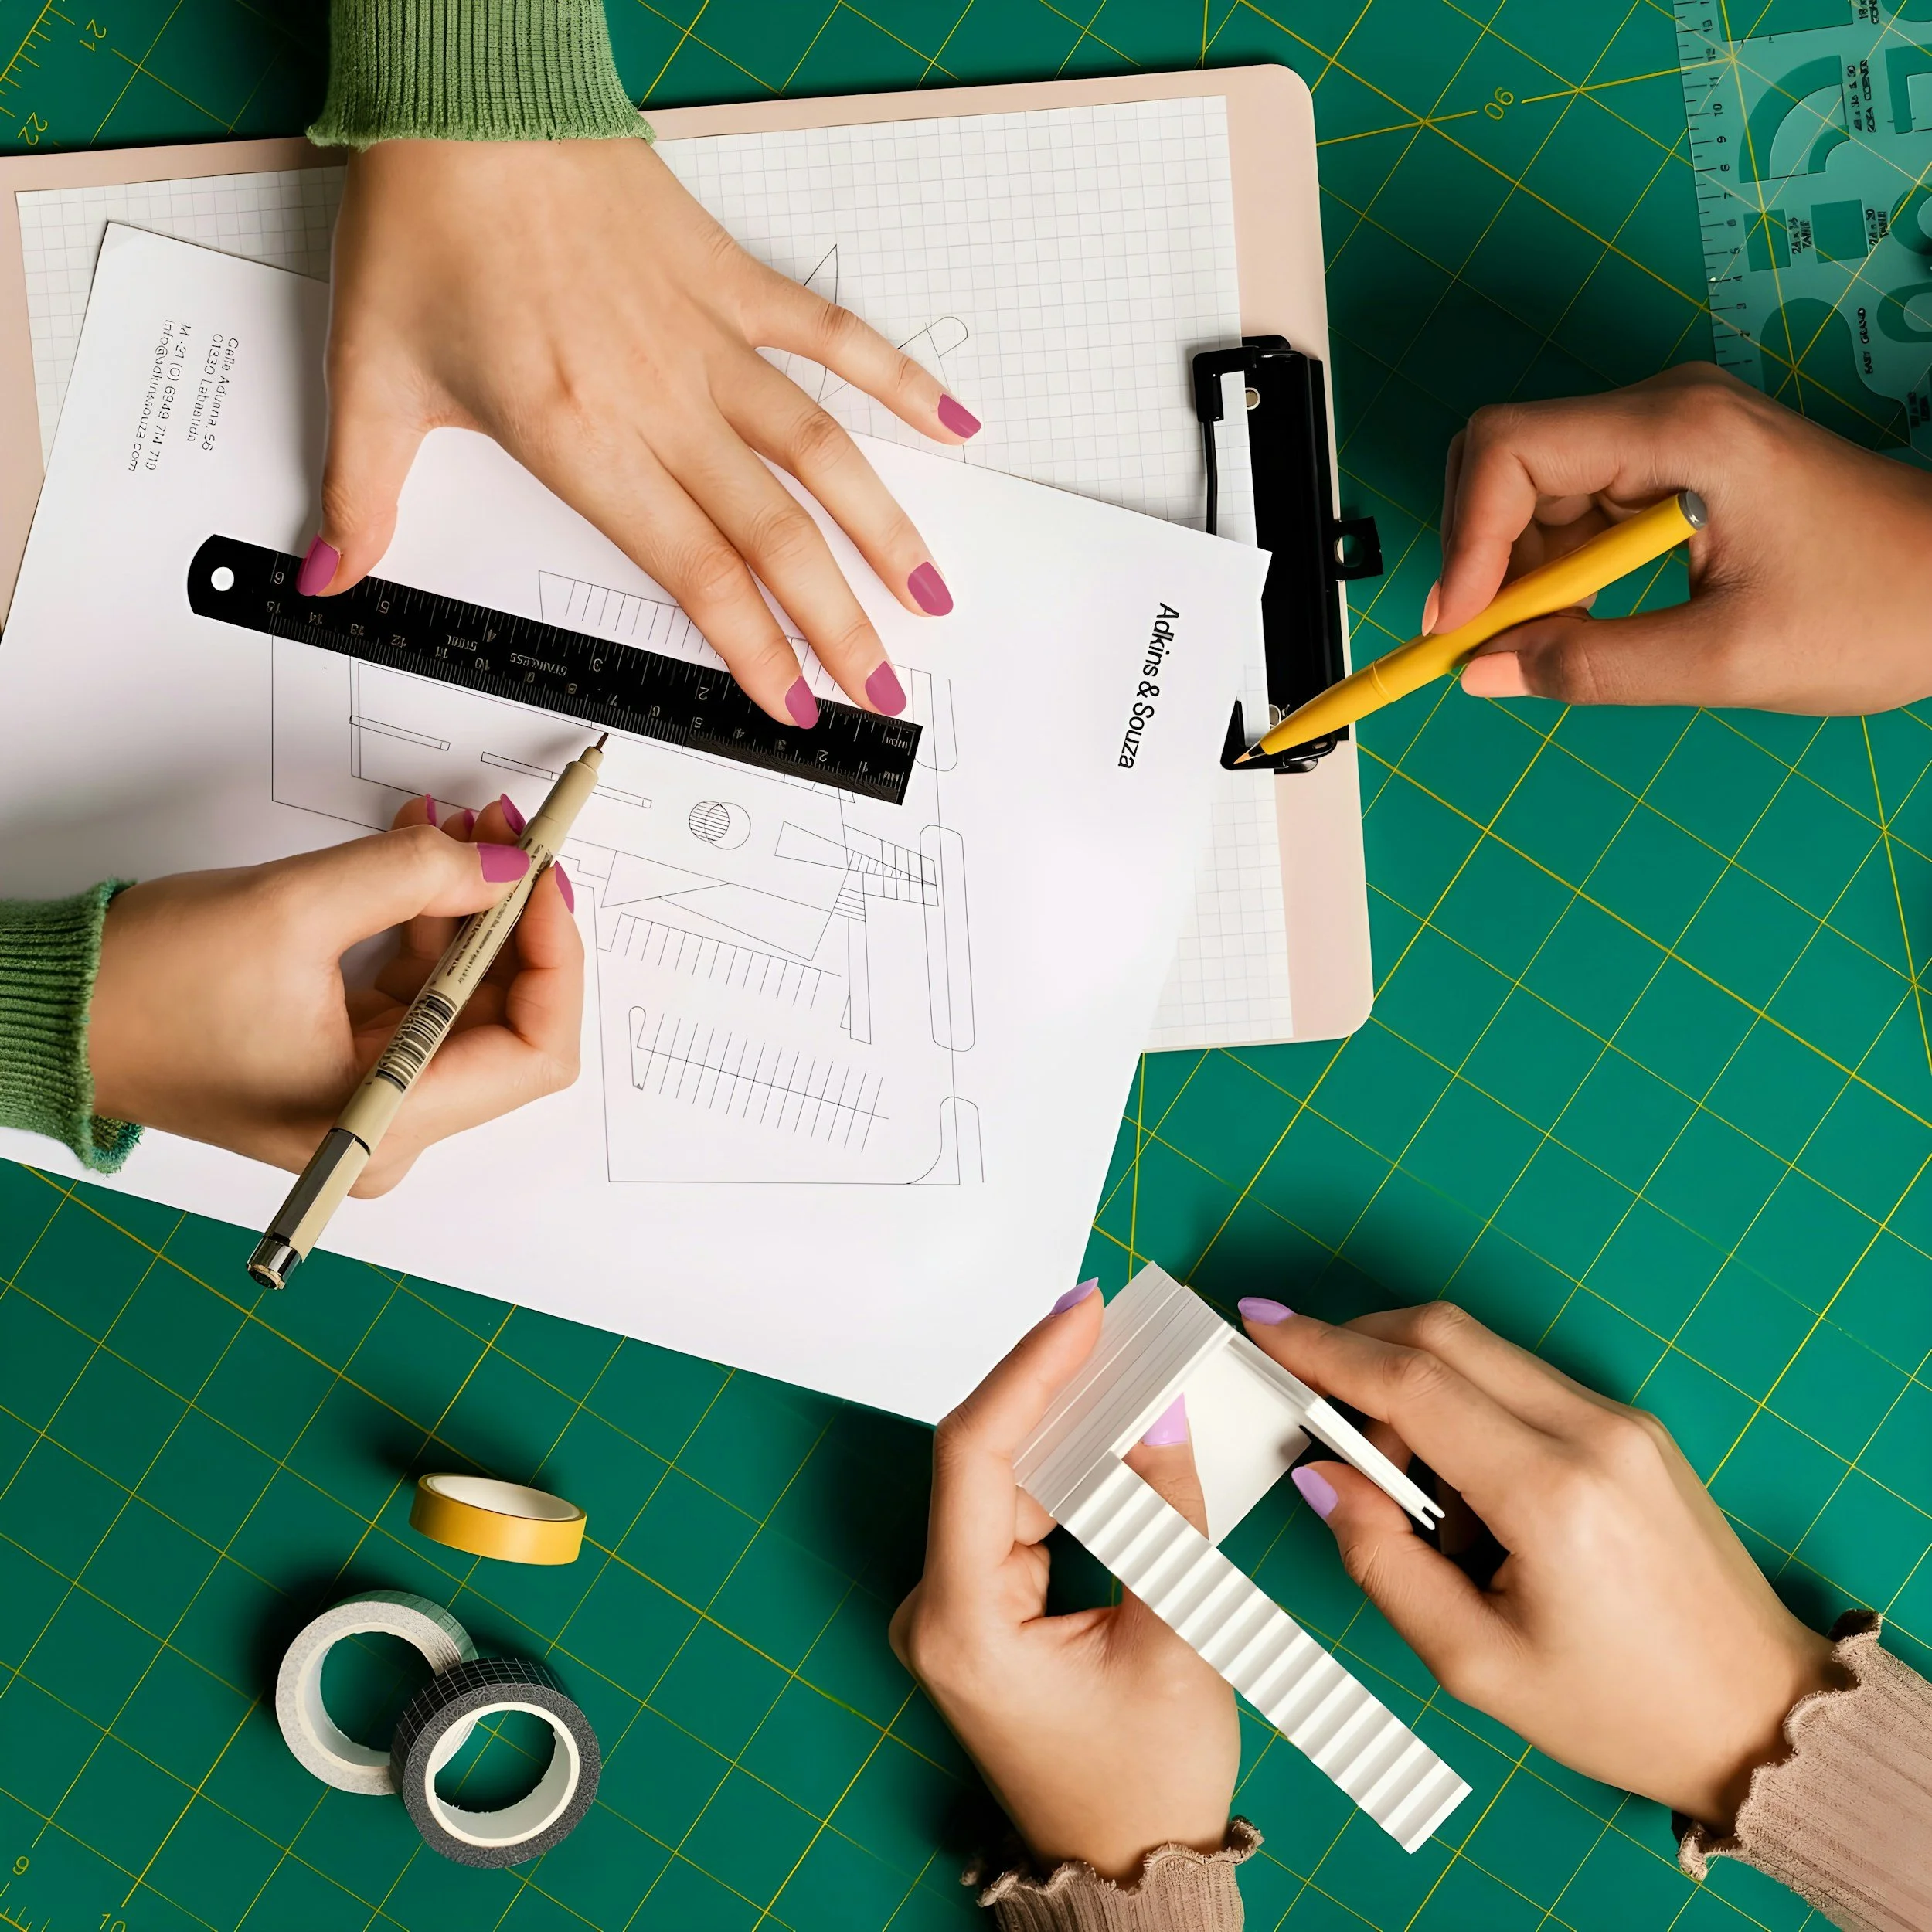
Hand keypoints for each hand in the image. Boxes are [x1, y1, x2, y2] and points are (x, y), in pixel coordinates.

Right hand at [88, 794, 580, 1192]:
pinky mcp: (351, 1059)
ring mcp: (375, 1092)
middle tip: (512, 837)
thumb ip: (414, 877)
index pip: (533, 1050)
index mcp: (388, 1122)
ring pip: (465, 994)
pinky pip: (421, 988)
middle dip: (514, 917)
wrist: (61, 1015)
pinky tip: (426, 855)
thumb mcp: (291, 911)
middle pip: (506, 1017)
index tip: (543, 878)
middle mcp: (392, 1123)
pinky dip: (430, 921)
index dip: (553, 956)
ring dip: (472, 906)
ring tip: (464, 829)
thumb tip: (505, 865)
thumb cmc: (144, 995)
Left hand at [313, 138, 976, 722]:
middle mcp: (661, 400)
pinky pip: (831, 337)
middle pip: (774, 535)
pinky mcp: (729, 280)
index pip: (692, 571)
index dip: (753, 650)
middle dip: (838, 627)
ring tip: (932, 595)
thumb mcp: (368, 373)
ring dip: (884, 531)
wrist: (466, 88)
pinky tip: (951, 427)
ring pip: (821, 452)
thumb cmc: (424, 223)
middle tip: (882, 690)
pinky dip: (898, 380)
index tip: (791, 707)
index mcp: (579, 438)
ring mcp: (707, 339)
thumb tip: (329, 579)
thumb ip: (359, 494)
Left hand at [891, 1285, 1239, 1879]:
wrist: (1129, 1869)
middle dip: (1048, 1382)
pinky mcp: (982, 1606)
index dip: (1027, 1372)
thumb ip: (1166, 1525)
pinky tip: (1104, 1422)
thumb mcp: (1175, 1648)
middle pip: (982, 1457)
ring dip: (1060, 1417)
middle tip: (1108, 1317)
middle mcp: (936, 1608)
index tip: (1079, 1314)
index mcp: (961, 1624)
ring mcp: (954, 1606)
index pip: (975, 1457)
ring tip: (1115, 1354)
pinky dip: (1064, 1465)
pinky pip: (1018, 1509)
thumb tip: (1159, 1422)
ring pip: (1001, 1477)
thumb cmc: (1145, 1786)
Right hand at [1241, 1298, 1839, 1826]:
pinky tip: (1456, 1489)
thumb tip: (1327, 1479)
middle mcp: (1591, 1432)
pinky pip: (1516, 1379)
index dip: (1322, 1347)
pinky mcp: (1630, 1424)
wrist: (1758, 1715)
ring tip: (1403, 1491)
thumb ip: (1382, 1563)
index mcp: (1552, 1494)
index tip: (1263, 1327)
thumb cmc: (1625, 1708)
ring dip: (1409, 1385)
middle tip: (1304, 1395)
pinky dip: (1459, 1404)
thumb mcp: (1476, 1666)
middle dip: (1355, 1346)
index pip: (1412, 1382)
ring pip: (1477, 1349)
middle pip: (1441, 1333)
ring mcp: (1619, 1419)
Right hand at [1435, 363, 1931, 712]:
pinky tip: (1575, 620)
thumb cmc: (1877, 609)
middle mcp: (1666, 412)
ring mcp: (1671, 433)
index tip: (1461, 626)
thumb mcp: (1724, 661)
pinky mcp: (1677, 463)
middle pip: (1507, 456)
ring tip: (1541, 641)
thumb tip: (1486, 670)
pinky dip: (1554, 566)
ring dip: (1516, 567)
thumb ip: (1592, 667)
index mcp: (1681, 435)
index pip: (1510, 449)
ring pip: (1533, 485)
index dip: (1464, 538)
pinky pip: (1577, 503)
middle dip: (1478, 552)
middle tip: (1481, 639)